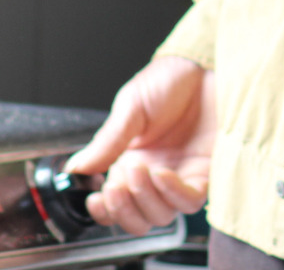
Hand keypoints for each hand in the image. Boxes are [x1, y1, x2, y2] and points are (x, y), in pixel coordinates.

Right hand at [63, 55, 216, 234]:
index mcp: (131, 161)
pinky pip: (189, 201)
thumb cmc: (170, 80)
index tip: (95, 200)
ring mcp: (180, 177)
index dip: (104, 210)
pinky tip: (162, 174)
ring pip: (161, 216)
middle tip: (116, 187)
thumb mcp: (131, 108)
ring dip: (145, 199)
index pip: (115, 203)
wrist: (204, 65)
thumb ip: (107, 142)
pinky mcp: (206, 174)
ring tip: (139, 170)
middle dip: (123, 210)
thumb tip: (77, 167)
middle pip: (138, 219)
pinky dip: (172, 193)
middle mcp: (155, 174)